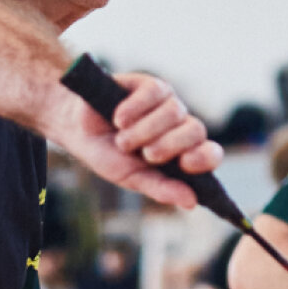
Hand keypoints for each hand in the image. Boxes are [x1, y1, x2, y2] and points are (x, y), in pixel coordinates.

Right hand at [55, 70, 219, 209]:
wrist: (78, 130)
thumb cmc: (109, 156)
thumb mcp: (133, 178)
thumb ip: (162, 189)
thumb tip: (191, 202)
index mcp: (181, 152)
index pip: (209, 153)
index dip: (204, 157)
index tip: (186, 164)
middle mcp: (179, 126)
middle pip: (196, 130)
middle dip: (170, 145)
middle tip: (146, 154)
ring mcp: (166, 104)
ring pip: (175, 112)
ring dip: (146, 130)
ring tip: (122, 139)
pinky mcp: (149, 85)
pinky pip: (155, 93)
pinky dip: (136, 109)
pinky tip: (119, 118)